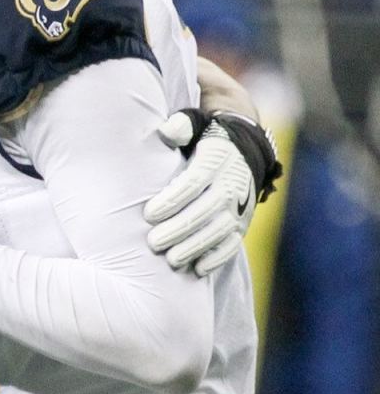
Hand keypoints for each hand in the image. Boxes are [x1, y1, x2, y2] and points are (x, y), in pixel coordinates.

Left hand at [144, 111, 263, 276]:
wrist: (244, 148)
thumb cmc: (205, 137)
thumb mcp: (196, 123)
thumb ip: (182, 125)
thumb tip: (169, 131)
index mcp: (215, 161)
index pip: (193, 182)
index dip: (172, 200)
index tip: (148, 214)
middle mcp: (231, 185)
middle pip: (205, 211)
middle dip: (179, 229)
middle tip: (153, 243)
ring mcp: (240, 207)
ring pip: (219, 231)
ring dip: (195, 247)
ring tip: (171, 260)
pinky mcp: (243, 223)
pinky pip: (234, 244)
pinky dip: (218, 258)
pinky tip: (198, 269)